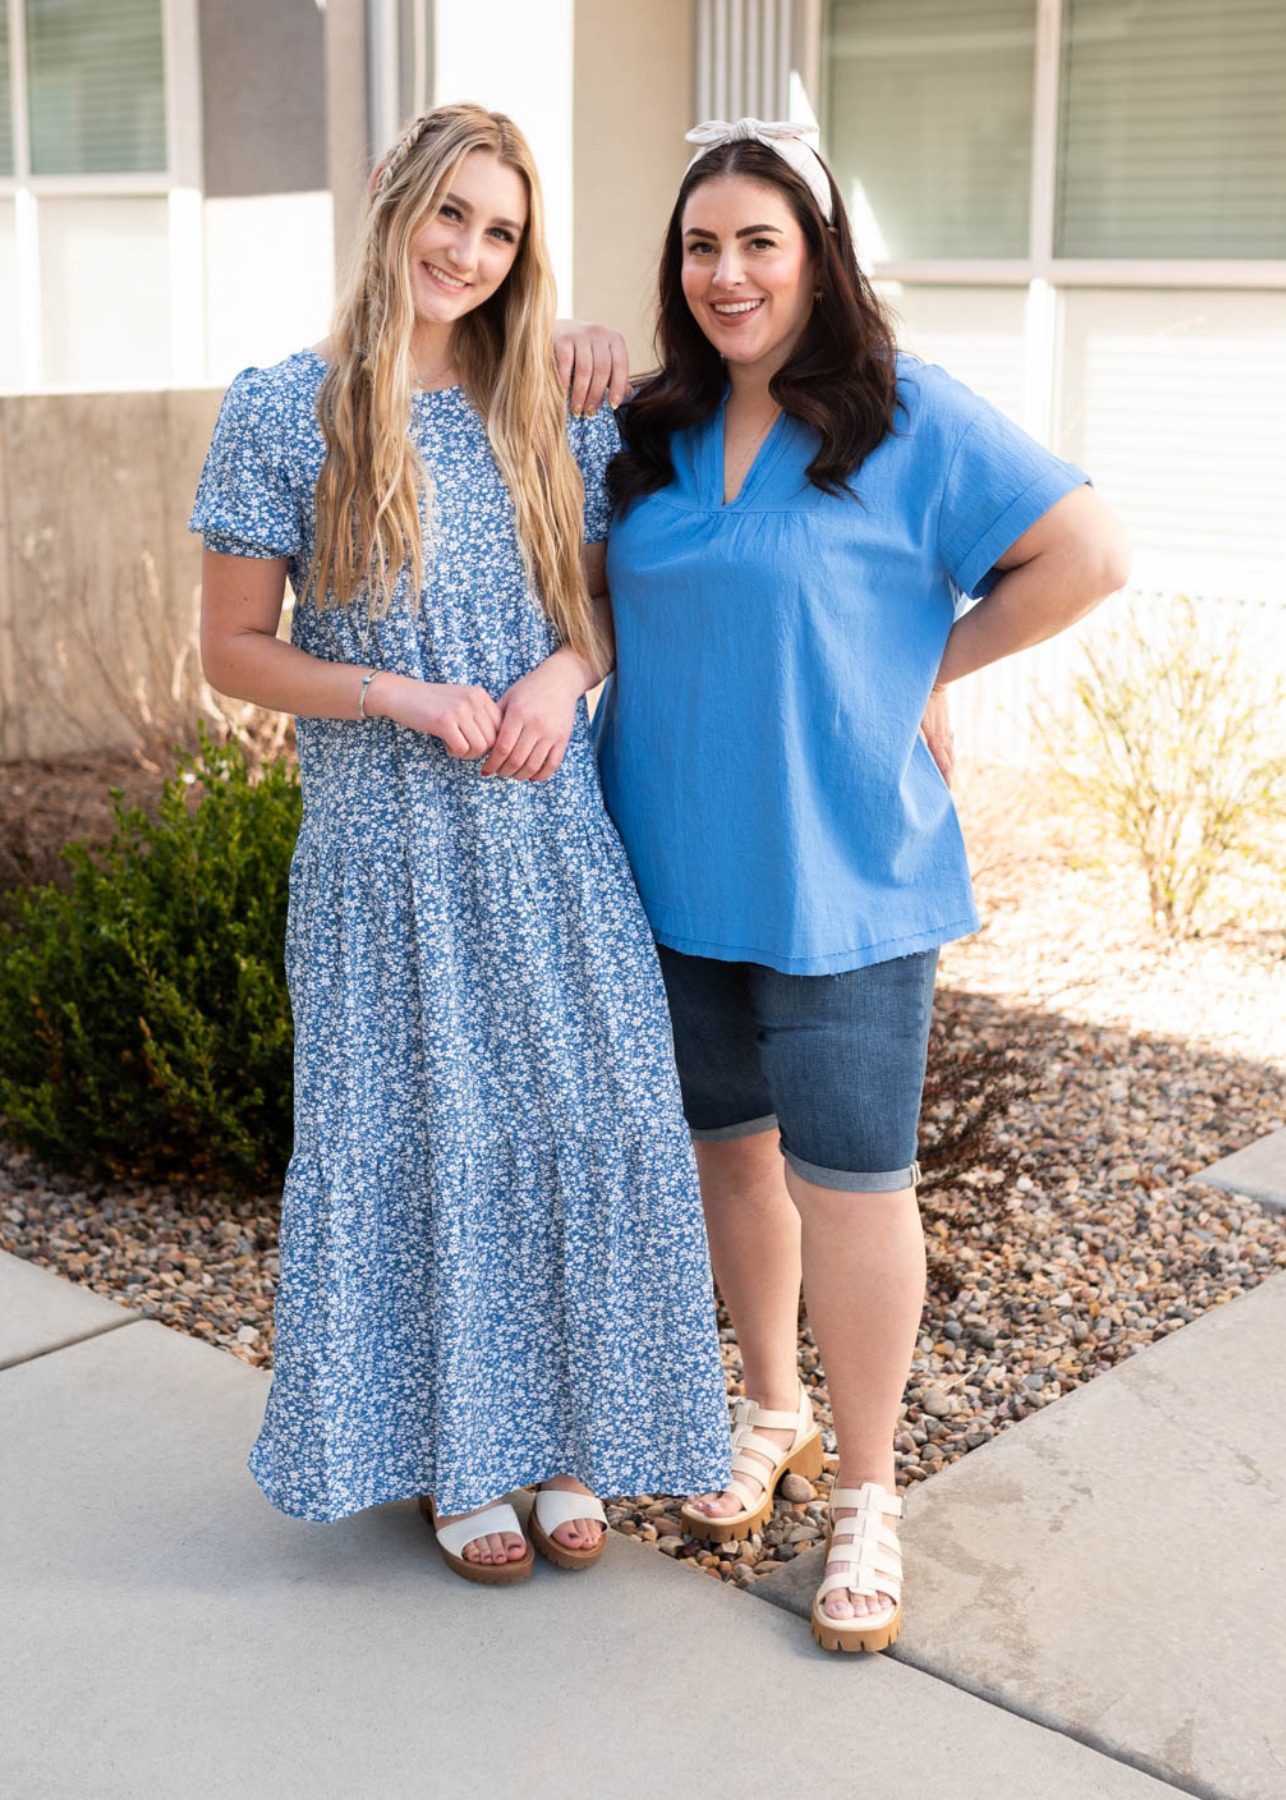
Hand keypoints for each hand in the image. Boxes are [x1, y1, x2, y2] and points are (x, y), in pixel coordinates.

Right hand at [370, 673, 500, 757]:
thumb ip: (480, 717)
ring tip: (455, 747)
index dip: (492, 742)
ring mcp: (460, 710)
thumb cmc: (432, 703)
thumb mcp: (462, 702)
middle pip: (493, 740)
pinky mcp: (444, 722)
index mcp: (481, 695)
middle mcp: (474, 700)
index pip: (502, 727)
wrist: (401, 694)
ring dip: (468, 754)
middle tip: (464, 748)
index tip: (477, 744)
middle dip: (479, 751)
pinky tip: (446, 745)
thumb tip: (497, 746)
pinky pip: (462, 749)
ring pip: (480, 747)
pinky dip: (455, 753)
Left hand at [480, 654, 582, 781]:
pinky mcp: (563, 738)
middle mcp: (535, 724)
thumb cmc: (529, 688)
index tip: (486, 769)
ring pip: (533, 766)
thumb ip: (495, 718)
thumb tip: (481, 743)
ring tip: (512, 774)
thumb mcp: (509, 697)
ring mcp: (551, 733)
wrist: (560, 680)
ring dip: (519, 775)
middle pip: (516, 760)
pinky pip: (552, 764)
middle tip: (497, 772)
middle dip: (503, 771)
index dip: (492, 763)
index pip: (502, 747)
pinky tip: (531, 776)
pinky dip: (541, 775)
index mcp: (518, 713)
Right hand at [553, 318, 629, 416]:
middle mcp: (599, 333)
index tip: (613, 406)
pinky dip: (565, 383)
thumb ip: (614, 375)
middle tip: (590, 413)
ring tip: (577, 410)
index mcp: (615, 339)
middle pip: (602, 369)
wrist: (556, 331)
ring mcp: (580, 334)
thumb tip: (629, 394)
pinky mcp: (563, 338)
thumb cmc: (584, 351)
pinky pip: (566, 364)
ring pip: (584, 369)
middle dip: (596, 395)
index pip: (621, 365)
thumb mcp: (602, 359)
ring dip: (580, 394)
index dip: (618, 387)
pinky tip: (563, 396)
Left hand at [920, 683, 954, 787]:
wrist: (937, 677)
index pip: (943, 766)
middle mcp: (943, 737)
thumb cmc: (919, 698)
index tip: (945, 793)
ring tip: (947, 780)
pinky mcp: (944, 724)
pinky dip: (948, 755)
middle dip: (948, 778)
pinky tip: (947, 757)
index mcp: (936, 739)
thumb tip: (909, 755)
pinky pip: (949, 744)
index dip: (944, 780)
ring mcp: (946, 731)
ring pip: (950, 754)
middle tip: (946, 793)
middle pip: (949, 763)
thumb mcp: (912, 718)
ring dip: (949, 768)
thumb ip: (912, 737)